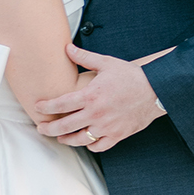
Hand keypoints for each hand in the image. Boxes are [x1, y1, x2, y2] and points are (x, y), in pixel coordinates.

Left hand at [35, 43, 167, 153]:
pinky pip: (99, 146)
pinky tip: (85, 141)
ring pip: (80, 139)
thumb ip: (84, 57)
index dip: (46, 107)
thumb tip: (67, 48)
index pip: (60, 104)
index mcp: (90, 96)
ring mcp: (106, 127)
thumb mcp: (106, 63)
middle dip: (49, 128)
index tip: (38, 107)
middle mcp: (96, 114)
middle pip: (65, 126)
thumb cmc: (132, 76)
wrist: (156, 90)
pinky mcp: (117, 135)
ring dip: (66, 139)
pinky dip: (90, 145)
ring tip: (59, 137)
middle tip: (41, 127)